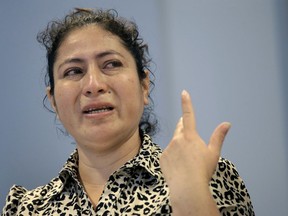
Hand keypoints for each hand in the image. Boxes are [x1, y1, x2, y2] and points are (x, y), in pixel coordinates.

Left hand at [160, 90, 230, 214]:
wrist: (187, 188)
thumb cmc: (202, 170)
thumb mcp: (213, 153)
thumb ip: (218, 137)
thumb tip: (227, 124)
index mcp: (190, 136)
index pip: (189, 115)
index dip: (187, 103)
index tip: (184, 92)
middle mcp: (177, 139)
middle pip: (180, 128)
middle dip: (183, 127)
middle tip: (189, 136)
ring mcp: (168, 148)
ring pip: (174, 144)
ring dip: (179, 147)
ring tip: (186, 162)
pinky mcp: (162, 157)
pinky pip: (168, 155)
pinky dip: (173, 158)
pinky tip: (178, 168)